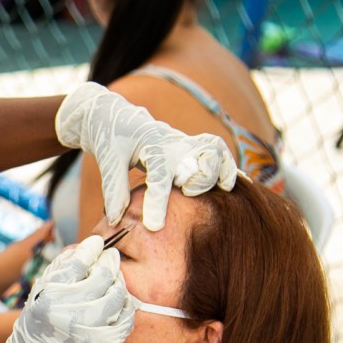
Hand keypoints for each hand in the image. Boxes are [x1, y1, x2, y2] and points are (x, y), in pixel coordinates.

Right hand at [0, 236, 135, 342]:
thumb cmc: (38, 324)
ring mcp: (89, 334)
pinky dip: (125, 306)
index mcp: (50, 298)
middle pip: (103, 276)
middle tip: (112, 257)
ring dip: (119, 282)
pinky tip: (119, 301)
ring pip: (118, 295)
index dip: (92, 248)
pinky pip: (125, 319)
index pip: (79, 262)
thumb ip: (62, 267)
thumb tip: (89, 245)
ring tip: (115, 279)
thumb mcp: (40, 292)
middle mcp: (69, 315)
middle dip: (110, 262)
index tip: (98, 243)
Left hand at [55, 83, 236, 230]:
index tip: (154, 226)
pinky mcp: (191, 147)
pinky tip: (235, 185)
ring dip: (221, 171)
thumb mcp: (107, 158)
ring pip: (216, 151)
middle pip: (203, 156)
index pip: (159, 173)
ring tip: (219, 190)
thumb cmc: (112, 137)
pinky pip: (219, 153)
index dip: (158, 201)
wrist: (117, 116)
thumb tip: (116, 219)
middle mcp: (173, 142)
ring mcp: (186, 143)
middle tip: (187, 192)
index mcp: (151, 143)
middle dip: (202, 178)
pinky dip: (229, 168)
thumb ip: (113, 188)